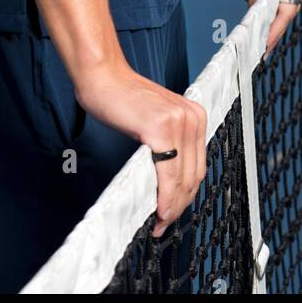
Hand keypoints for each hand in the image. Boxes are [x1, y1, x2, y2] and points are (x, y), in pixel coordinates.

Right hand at [74, 61, 207, 238]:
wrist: (104, 77)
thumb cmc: (122, 98)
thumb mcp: (157, 119)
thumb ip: (170, 143)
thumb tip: (172, 183)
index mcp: (196, 115)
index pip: (198, 166)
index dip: (186, 195)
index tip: (173, 212)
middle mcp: (192, 118)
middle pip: (193, 176)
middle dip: (180, 205)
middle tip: (163, 225)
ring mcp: (178, 122)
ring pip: (182, 179)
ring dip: (172, 207)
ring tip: (159, 222)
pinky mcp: (161, 129)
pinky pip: (168, 174)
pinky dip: (165, 197)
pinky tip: (158, 210)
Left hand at [206, 0, 301, 56]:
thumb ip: (260, 12)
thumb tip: (261, 36)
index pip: (288, 8)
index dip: (276, 29)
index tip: (266, 46)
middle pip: (292, 6)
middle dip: (278, 25)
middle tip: (265, 46)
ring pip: (290, 1)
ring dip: (278, 17)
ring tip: (266, 38)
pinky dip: (278, 5)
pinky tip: (269, 19)